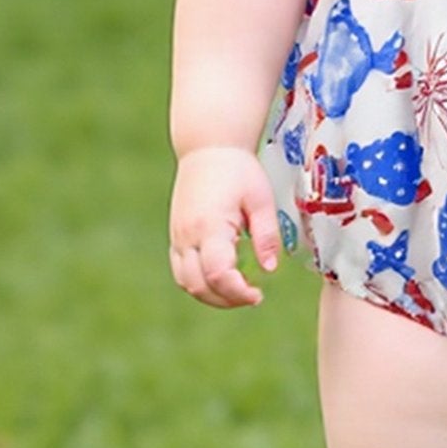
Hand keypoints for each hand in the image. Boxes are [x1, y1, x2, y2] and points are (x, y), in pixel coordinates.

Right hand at [169, 145, 281, 307]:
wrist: (208, 147)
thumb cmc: (238, 169)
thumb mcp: (261, 199)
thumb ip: (266, 235)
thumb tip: (270, 269)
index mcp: (210, 225)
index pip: (218, 274)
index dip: (238, 292)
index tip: (258, 295)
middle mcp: (187, 235)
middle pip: (198, 285)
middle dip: (226, 300)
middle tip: (252, 297)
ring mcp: (177, 236)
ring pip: (186, 282)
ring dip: (211, 295)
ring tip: (239, 291)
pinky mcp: (176, 235)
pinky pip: (181, 270)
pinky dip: (199, 283)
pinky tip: (222, 279)